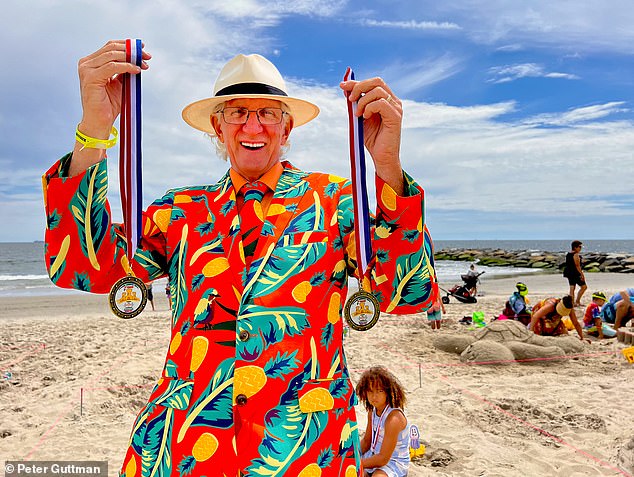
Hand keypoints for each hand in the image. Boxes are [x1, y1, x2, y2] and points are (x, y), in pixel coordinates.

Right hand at [77, 40, 150, 138]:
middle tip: (147, 56)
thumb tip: (138, 58)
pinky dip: (127, 66)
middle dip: (132, 50)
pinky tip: (137, 70)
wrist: (100, 122)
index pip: (110, 47)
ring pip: (112, 55)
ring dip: (131, 58)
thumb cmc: (109, 105)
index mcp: (91, 62)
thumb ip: (124, 69)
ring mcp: (87, 70)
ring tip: (144, 64)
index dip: (127, 45)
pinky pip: (112, 66)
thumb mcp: (119, 83)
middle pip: (111, 48)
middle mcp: (86, 64)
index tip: (143, 48)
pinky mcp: (91, 78)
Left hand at [340, 77, 403, 193]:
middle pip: (377, 81)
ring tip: (358, 115)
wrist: (381, 157)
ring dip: (363, 101)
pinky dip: (369, 108)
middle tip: (350, 100)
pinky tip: (365, 117)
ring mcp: (396, 108)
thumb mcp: (359, 117)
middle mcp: (393, 101)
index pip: (373, 83)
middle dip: (359, 87)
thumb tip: (346, 88)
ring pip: (378, 91)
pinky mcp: (396, 116)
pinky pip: (381, 103)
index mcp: (386, 100)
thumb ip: (355, 103)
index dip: (356, 82)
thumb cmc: (372, 139)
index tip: (342, 86)